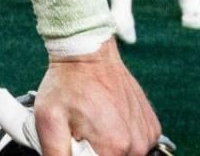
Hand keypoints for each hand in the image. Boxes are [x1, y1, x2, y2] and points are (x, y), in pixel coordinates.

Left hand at [34, 42, 161, 155]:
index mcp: (113, 147)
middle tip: (80, 131)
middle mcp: (136, 144)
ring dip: (107, 148)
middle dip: (93, 153)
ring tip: (93, 124)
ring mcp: (147, 135)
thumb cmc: (67, 83)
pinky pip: (135, 144)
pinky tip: (108, 119)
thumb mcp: (47, 121)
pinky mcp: (152, 127)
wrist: (88, 53)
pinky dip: (121, 138)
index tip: (74, 141)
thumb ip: (55, 155)